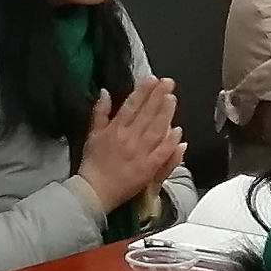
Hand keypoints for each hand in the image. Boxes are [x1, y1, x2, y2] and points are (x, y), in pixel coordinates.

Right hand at [77, 76, 185, 214]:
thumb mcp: (92, 134)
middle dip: (158, 97)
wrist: (95, 191)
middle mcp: (129, 139)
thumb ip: (100, 112)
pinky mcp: (148, 168)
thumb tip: (105, 92)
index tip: (153, 80)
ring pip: (156, 130)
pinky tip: (178, 132)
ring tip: (173, 100)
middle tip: (168, 83)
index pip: (131, 106)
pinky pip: (162, 153)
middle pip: (147, 114)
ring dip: (166, 114)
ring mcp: (140, 154)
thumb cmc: (93, 163)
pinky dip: (170, 142)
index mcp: (115, 129)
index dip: (143, 91)